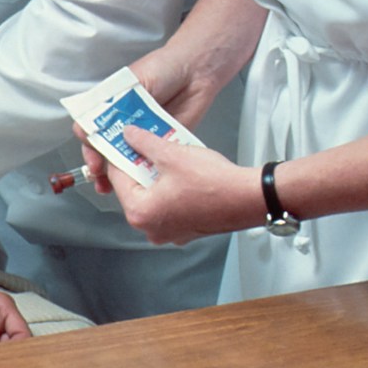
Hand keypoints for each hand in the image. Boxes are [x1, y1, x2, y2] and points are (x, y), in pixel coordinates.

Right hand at [79, 43, 230, 195]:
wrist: (197, 71)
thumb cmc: (164, 67)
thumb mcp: (132, 81)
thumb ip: (112, 104)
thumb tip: (89, 124)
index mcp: (112, 105)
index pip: (92, 129)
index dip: (89, 145)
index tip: (91, 155)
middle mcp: (126, 122)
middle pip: (107, 148)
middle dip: (101, 164)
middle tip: (99, 174)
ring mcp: (144, 134)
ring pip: (127, 159)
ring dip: (120, 174)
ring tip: (113, 185)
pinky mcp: (163, 143)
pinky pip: (152, 159)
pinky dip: (146, 170)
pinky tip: (142, 178)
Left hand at [106, 125, 260, 244]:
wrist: (249, 198)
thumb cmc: (214, 183)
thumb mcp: (170, 153)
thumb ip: (144, 142)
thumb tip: (130, 135)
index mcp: (141, 213)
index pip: (117, 178)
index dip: (120, 155)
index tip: (122, 142)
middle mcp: (152, 228)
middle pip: (133, 189)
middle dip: (139, 165)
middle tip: (145, 145)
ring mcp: (170, 232)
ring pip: (152, 197)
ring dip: (156, 175)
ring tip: (165, 155)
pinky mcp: (186, 229)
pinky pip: (169, 205)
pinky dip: (170, 189)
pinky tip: (180, 172)